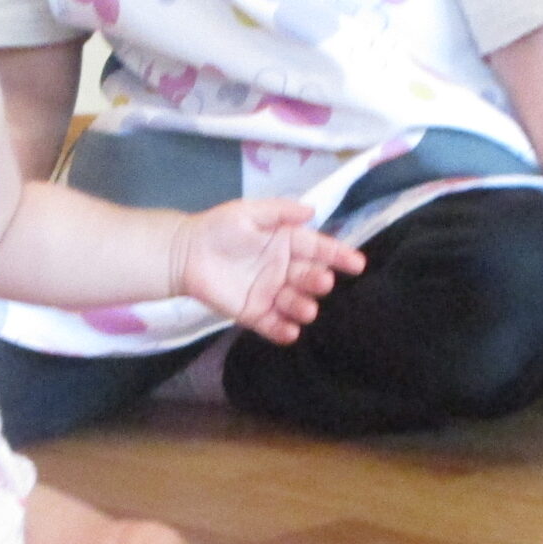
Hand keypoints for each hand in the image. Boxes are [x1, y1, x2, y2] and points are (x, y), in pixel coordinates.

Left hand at [172, 200, 364, 343]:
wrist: (185, 253)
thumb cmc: (219, 228)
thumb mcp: (249, 212)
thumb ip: (280, 211)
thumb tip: (312, 210)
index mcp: (288, 244)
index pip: (319, 249)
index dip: (339, 255)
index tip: (357, 263)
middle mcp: (284, 270)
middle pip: (309, 278)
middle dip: (318, 281)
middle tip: (322, 282)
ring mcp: (271, 294)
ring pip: (295, 303)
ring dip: (303, 307)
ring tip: (307, 309)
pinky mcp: (254, 314)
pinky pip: (272, 325)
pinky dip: (282, 330)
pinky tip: (290, 332)